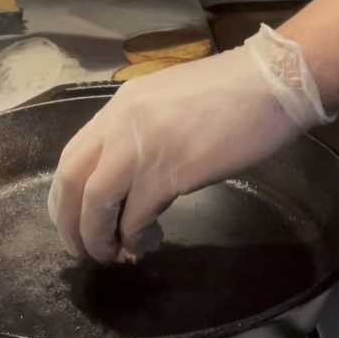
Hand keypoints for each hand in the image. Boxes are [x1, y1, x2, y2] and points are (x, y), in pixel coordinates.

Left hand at [48, 26, 330, 262]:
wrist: (274, 82)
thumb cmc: (234, 93)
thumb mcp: (171, 103)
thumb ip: (143, 133)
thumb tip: (131, 180)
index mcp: (120, 105)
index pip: (71, 155)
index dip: (64, 197)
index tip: (73, 221)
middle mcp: (121, 123)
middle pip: (70, 180)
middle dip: (70, 224)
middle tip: (82, 250)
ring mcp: (143, 146)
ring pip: (95, 203)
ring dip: (97, 238)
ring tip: (112, 255)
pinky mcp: (171, 171)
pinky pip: (136, 216)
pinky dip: (136, 237)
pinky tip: (148, 243)